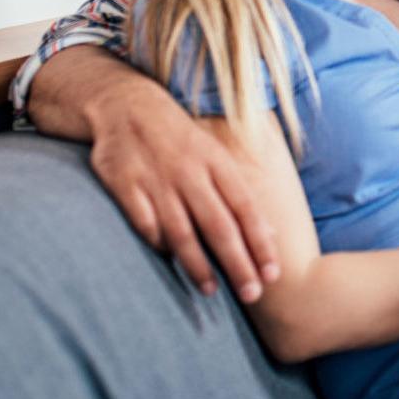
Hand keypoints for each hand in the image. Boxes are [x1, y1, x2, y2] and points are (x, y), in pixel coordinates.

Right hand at [85, 78, 279, 301]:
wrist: (129, 105)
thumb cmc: (181, 139)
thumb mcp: (215, 156)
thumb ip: (238, 193)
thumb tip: (269, 232)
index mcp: (217, 162)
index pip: (246, 207)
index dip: (261, 241)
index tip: (273, 273)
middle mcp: (190, 172)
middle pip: (219, 224)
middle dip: (238, 262)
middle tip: (252, 293)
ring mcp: (157, 179)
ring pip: (182, 230)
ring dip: (198, 263)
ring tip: (212, 290)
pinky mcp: (125, 183)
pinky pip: (144, 221)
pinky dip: (155, 241)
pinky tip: (167, 261)